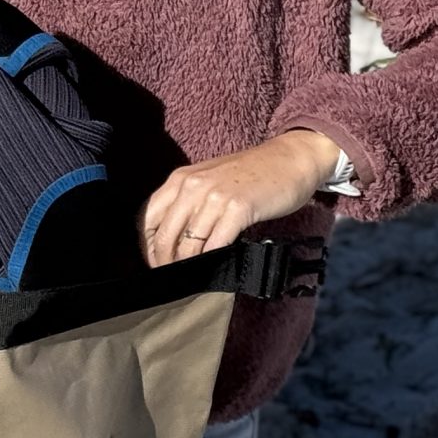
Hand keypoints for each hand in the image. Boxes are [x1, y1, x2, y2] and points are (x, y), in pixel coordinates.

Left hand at [140, 130, 337, 266]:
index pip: (147, 218)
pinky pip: (215, 244)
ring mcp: (215, 196)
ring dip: (188, 266)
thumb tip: (170, 241)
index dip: (147, 247)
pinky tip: (216, 267)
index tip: (155, 263)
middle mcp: (192, 185)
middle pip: (164, 236)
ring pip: (188, 244)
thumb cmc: (251, 175)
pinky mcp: (238, 208)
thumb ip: (188, 204)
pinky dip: (212, 261)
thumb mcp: (209, 181)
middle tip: (172, 278)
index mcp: (180, 179)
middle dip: (165, 263)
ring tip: (193, 277)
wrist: (290, 159)